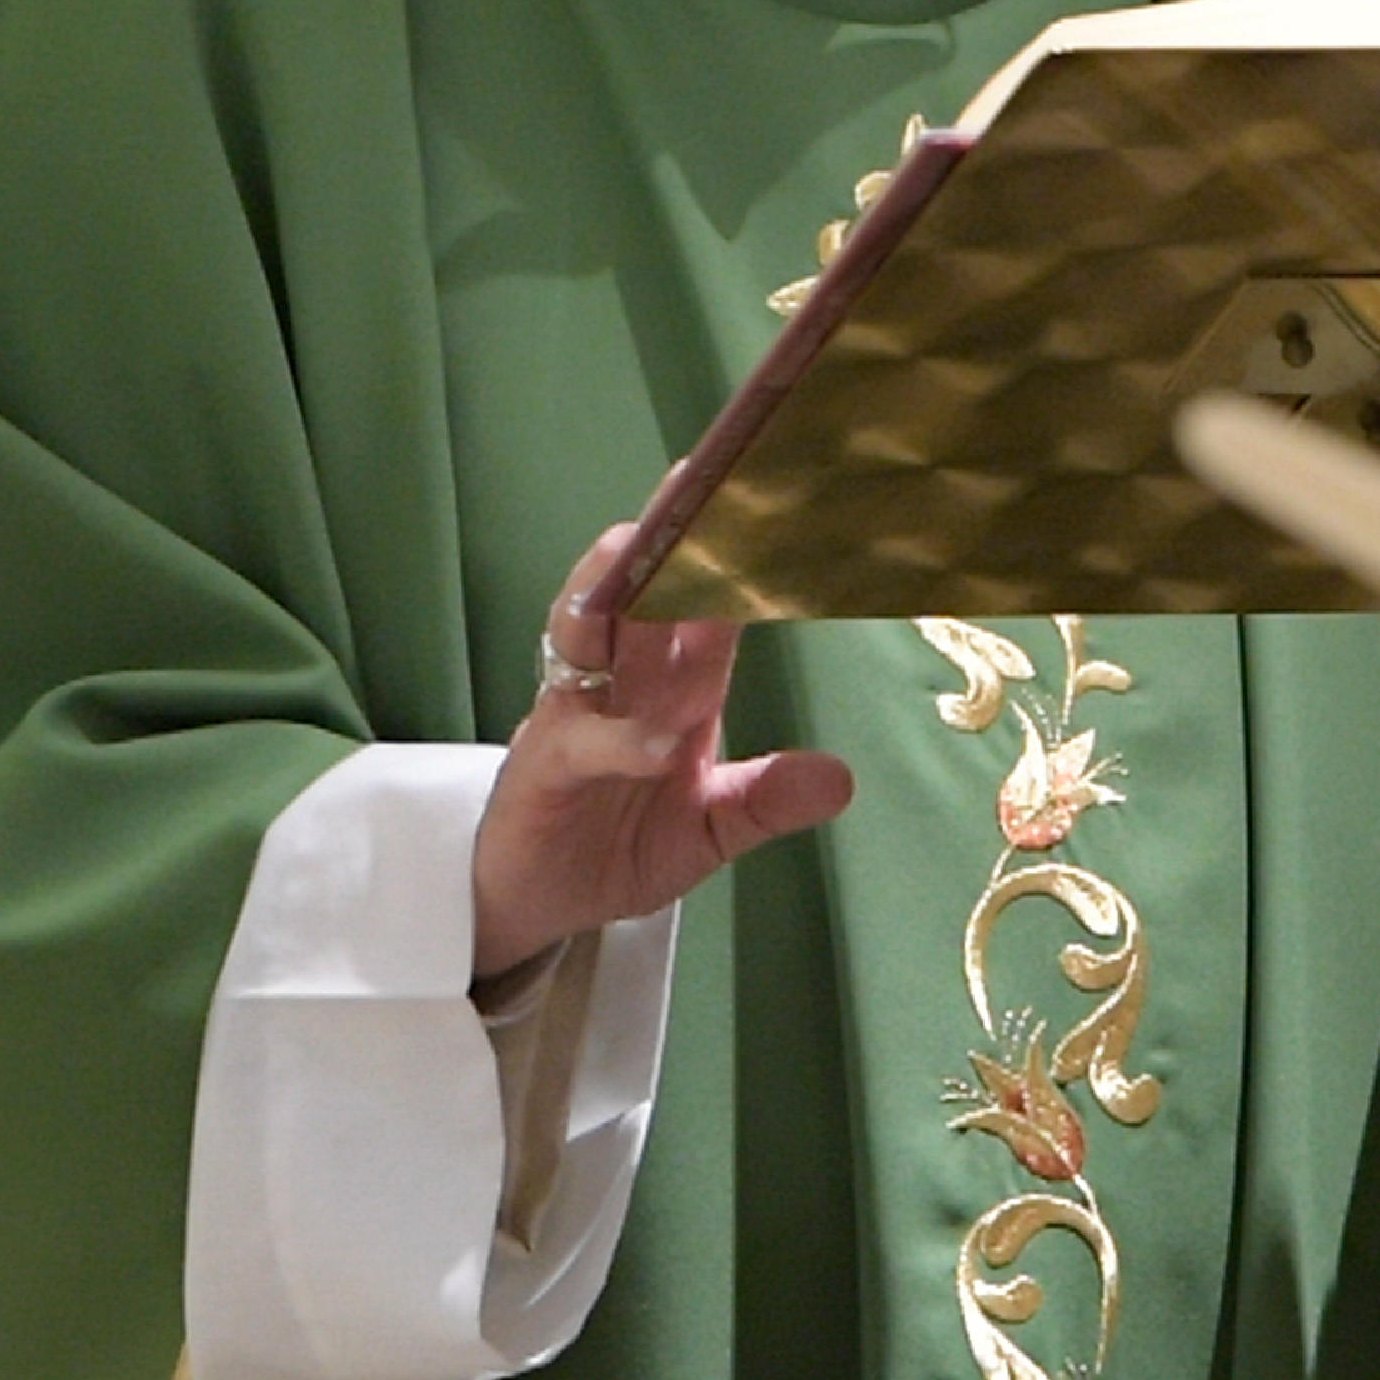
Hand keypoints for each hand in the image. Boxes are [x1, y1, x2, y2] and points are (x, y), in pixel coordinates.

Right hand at [470, 530, 853, 985]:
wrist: (537, 903)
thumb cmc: (617, 845)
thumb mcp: (709, 829)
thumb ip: (765, 801)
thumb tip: (842, 780)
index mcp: (675, 686)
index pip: (710, 606)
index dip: (736, 556)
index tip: (772, 502)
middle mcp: (623, 683)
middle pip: (642, 592)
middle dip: (667, 536)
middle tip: (699, 476)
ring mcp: (576, 713)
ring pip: (584, 630)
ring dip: (610, 588)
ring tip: (639, 549)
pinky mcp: (542, 765)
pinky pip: (580, 739)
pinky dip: (620, 736)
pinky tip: (659, 739)